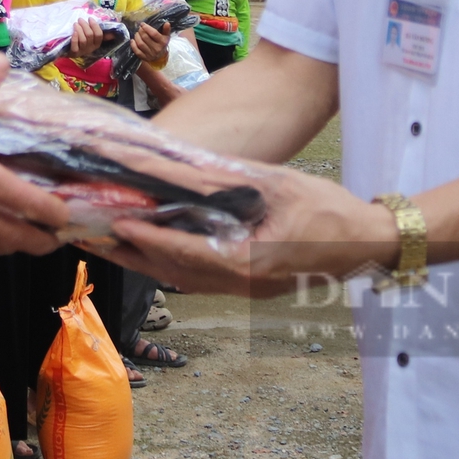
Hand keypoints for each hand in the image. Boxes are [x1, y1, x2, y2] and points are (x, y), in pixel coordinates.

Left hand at [67, 17, 106, 60]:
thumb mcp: (91, 37)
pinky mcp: (74, 54)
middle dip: (85, 25)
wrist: (69, 50)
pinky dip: (74, 39)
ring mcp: (82, 51)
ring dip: (79, 30)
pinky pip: (75, 47)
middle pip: (90, 35)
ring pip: (83, 40)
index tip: (90, 18)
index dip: (95, 26)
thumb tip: (114, 34)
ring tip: (75, 24)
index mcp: (96, 43)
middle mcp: (91, 48)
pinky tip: (73, 32)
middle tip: (80, 19)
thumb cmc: (82, 39)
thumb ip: (99, 33)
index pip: (99, 35)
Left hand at [101, 165, 399, 298]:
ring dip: (144, 260)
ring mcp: (245, 289)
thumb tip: (182, 170)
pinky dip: (169, 263)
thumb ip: (230, 180)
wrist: (367, 242)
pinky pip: (198, 278)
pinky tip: (148, 250)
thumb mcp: (278, 184)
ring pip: (182, 278)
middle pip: (174, 271)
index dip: (149, 237)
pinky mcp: (248, 285)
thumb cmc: (329, 209)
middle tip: (91, 236)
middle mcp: (243, 282)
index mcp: (251, 261)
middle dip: (131, 254)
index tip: (118, 224)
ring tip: (107, 242)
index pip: (187, 249)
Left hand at [132, 22, 170, 63]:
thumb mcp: (166, 36)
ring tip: (137, 33)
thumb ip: (166, 29)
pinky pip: (137, 51)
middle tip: (139, 28)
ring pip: (140, 44)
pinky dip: (133, 45)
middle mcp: (157, 49)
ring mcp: (150, 54)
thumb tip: (167, 23)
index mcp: (162, 42)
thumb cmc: (162, 44)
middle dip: (141, 31)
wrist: (160, 57)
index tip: (142, 24)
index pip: (153, 33)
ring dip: (137, 37)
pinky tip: (132, 40)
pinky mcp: (145, 58)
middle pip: (145, 38)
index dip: (146, 27)